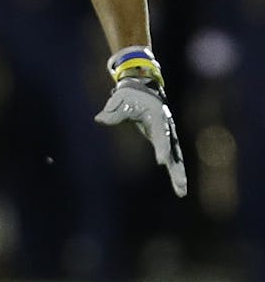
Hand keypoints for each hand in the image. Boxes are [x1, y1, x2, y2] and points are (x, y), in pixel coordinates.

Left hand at [95, 75, 187, 196]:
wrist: (143, 89)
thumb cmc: (130, 96)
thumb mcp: (120, 100)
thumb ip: (112, 112)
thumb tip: (99, 119)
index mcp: (157, 118)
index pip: (161, 136)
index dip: (162, 149)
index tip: (162, 162)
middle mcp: (167, 129)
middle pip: (174, 151)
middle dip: (177, 168)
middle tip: (180, 184)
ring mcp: (168, 135)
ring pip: (176, 157)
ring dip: (179, 173)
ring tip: (181, 192)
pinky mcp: (165, 141)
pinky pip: (173, 157)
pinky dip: (176, 170)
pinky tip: (178, 185)